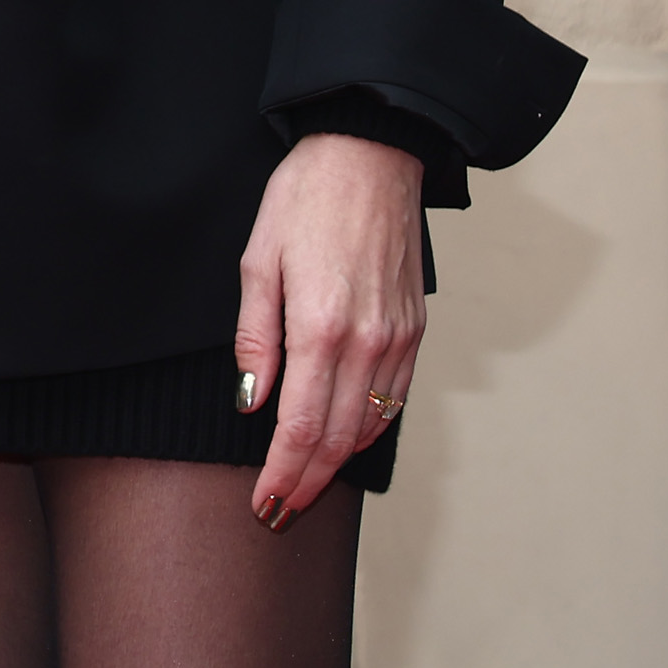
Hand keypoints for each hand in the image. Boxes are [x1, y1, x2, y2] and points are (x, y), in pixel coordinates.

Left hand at [234, 129, 425, 527]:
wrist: (370, 155)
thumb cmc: (304, 199)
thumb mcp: (257, 260)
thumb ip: (255, 339)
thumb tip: (250, 402)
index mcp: (321, 326)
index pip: (302, 425)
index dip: (282, 472)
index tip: (264, 503)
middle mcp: (368, 341)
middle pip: (339, 437)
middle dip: (307, 481)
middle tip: (279, 512)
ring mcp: (399, 337)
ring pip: (371, 423)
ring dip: (339, 463)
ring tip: (306, 487)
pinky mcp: (416, 328)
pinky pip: (396, 396)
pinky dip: (372, 427)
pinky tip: (350, 439)